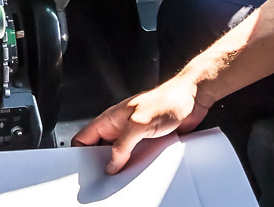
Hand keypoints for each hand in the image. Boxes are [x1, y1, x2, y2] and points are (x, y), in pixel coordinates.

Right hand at [71, 75, 208, 172]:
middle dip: (102, 164)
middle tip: (107, 176)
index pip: (84, 137)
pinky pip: (136, 156)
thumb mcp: (140, 124)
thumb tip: (111, 163)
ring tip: (126, 174)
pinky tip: (142, 169)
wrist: (193, 98)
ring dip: (122, 165)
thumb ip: (123, 144)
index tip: (86, 168)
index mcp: (110, 118)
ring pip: (119, 155)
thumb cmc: (168, 100)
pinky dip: (137, 164)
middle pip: (100, 149)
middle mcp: (119, 126)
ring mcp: (133, 133)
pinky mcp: (147, 140)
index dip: (80, 153)